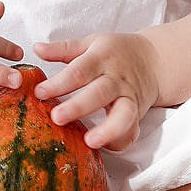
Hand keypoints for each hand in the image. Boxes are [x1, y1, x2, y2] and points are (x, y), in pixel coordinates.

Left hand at [32, 32, 160, 150]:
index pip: (79, 71)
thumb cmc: (115, 52)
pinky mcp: (137, 114)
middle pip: (99, 93)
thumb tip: (37, 49)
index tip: (39, 92)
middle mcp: (116, 79)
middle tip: (57, 117)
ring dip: (107, 130)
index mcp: (101, 59)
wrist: (153, 60)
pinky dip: (121, 141)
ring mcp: (129, 98)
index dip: (59, 83)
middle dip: (78, 107)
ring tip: (89, 141)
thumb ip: (64, 48)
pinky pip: (132, 130)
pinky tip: (105, 147)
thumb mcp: (91, 43)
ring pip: (123, 115)